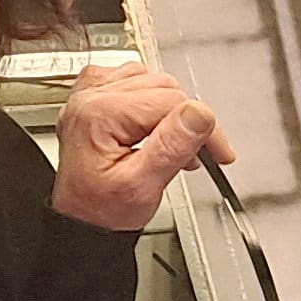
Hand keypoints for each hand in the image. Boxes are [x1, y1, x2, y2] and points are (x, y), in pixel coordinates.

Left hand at [49, 58, 231, 231]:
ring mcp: (91, 95)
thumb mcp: (142, 186)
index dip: (203, 126)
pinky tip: (151, 122)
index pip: (171, 100)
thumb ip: (172, 147)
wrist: (82, 221)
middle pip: (164, 87)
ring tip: (172, 143)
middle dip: (188, 119)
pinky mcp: (95, 98)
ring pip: (152, 80)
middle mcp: (91, 98)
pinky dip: (150, 99)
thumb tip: (198, 113)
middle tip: (196, 152)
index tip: (218, 151)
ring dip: (171, 110)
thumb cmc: (102, 210)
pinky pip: (132, 80)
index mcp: (100, 114)